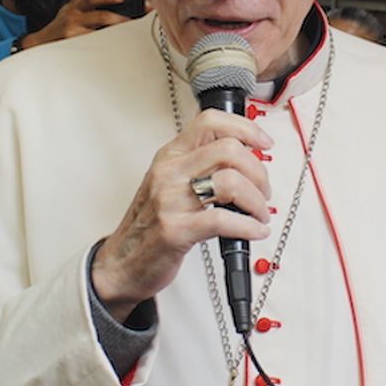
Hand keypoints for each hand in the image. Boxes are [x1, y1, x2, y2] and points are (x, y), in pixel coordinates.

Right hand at [17, 0, 131, 49]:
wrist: (39, 42)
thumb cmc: (60, 26)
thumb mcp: (70, 8)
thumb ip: (85, 1)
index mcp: (76, 4)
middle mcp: (74, 15)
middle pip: (100, 15)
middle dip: (120, 19)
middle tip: (134, 22)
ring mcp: (72, 30)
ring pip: (99, 32)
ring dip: (115, 34)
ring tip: (128, 36)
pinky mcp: (71, 43)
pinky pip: (92, 44)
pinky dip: (104, 46)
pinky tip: (114, 48)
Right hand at [90, 110, 273, 320]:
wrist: (121, 263)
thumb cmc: (150, 225)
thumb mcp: (170, 184)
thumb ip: (200, 168)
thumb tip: (246, 162)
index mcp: (170, 157)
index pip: (210, 122)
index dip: (245, 128)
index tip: (264, 144)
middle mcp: (170, 173)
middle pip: (229, 150)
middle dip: (258, 172)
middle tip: (263, 191)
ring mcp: (170, 200)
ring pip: (230, 182)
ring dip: (256, 201)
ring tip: (259, 214)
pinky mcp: (176, 230)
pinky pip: (223, 220)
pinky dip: (249, 226)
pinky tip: (255, 230)